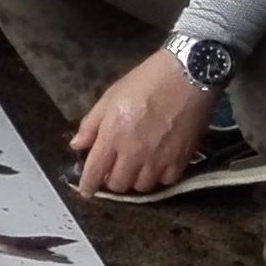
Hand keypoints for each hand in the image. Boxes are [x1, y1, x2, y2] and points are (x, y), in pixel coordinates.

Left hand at [68, 51, 219, 198]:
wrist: (188, 75)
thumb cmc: (145, 82)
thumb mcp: (109, 98)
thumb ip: (91, 125)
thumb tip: (77, 145)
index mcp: (112, 136)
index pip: (94, 171)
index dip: (88, 185)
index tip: (86, 191)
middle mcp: (134, 153)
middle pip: (118, 184)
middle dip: (112, 180)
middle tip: (115, 169)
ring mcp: (159, 158)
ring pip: (142, 186)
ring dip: (135, 179)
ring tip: (137, 167)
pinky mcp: (182, 159)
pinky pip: (167, 181)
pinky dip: (160, 177)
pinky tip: (159, 165)